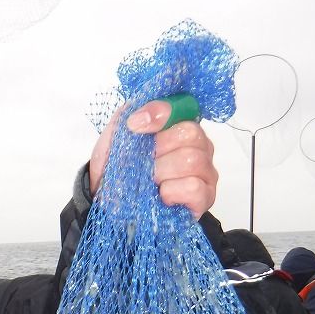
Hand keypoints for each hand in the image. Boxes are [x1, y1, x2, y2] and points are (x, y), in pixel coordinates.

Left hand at [88, 99, 217, 218]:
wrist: (110, 207)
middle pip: (190, 133)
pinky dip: (171, 191)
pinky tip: (161, 196)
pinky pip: (194, 187)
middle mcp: (197, 146)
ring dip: (162, 172)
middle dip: (158, 150)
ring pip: (192, 160)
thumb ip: (126, 118)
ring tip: (150, 183)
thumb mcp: (113, 141)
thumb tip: (141, 114)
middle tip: (143, 165)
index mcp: (178, 127)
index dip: (160, 113)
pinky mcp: (204, 197)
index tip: (134, 126)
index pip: (182, 106)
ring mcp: (204, 172)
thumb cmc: (117, 173)